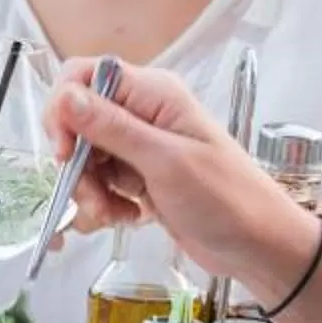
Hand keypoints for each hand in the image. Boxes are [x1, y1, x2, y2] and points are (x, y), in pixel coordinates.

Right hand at [44, 60, 312, 297]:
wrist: (258, 246)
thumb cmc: (227, 198)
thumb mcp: (165, 161)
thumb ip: (112, 128)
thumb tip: (65, 96)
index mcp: (153, 93)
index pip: (83, 76)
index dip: (64, 109)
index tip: (64, 150)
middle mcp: (143, 113)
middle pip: (77, 123)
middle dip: (75, 164)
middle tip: (92, 195)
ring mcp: (140, 147)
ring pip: (85, 159)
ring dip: (89, 191)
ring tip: (115, 214)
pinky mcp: (139, 177)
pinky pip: (101, 184)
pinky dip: (105, 204)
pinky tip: (128, 217)